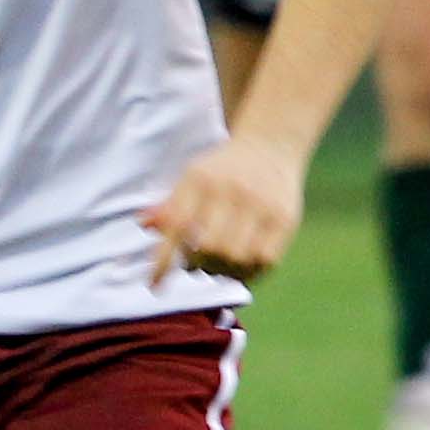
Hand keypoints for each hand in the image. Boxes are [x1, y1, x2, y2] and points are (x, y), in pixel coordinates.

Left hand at [141, 133, 304, 286]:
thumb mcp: (192, 178)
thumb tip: (144, 224)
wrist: (271, 144)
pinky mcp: (286, 218)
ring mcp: (261, 204)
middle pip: (208, 248)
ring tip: (219, 263)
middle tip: (196, 262)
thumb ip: (170, 205)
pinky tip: (242, 263)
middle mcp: (232, 189)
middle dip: (197, 264)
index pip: (177, 225)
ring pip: (236, 258)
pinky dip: (249, 270)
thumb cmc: (221, 170)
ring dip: (223, 270)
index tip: (154, 285)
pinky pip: (264, 260)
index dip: (163, 261)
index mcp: (200, 178)